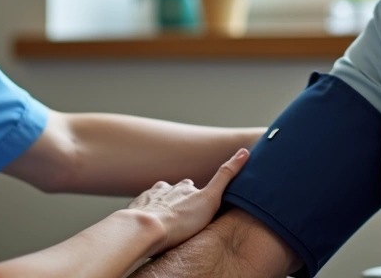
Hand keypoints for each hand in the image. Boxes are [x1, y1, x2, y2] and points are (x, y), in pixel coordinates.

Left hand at [127, 148, 249, 256]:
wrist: (144, 230)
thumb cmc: (180, 220)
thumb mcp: (210, 199)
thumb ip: (225, 176)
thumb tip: (244, 151)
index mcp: (184, 187)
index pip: (192, 186)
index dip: (196, 194)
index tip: (197, 202)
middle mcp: (166, 188)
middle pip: (173, 192)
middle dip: (177, 200)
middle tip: (181, 217)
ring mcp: (148, 198)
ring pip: (156, 200)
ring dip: (160, 208)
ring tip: (164, 224)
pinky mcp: (135, 210)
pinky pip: (141, 210)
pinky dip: (145, 216)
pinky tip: (148, 227)